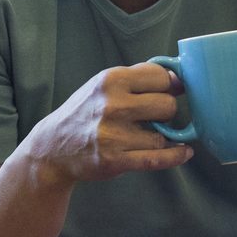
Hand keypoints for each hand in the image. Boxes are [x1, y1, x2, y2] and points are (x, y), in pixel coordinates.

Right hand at [20, 63, 191, 188]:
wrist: (53, 147)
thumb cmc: (83, 113)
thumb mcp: (102, 85)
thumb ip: (136, 77)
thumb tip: (177, 77)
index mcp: (110, 80)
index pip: (161, 77)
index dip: (170, 85)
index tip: (171, 91)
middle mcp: (112, 105)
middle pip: (168, 105)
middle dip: (166, 112)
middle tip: (155, 116)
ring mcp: (114, 134)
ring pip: (163, 135)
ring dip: (161, 137)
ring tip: (149, 135)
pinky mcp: (116, 160)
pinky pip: (158, 158)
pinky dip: (175, 156)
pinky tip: (183, 152)